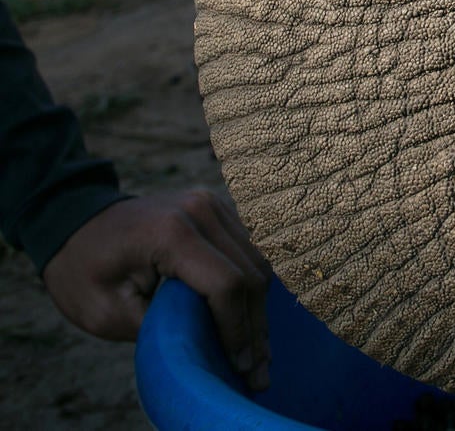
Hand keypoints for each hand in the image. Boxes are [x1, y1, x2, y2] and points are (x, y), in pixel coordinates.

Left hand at [41, 188, 271, 389]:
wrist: (74, 222)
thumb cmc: (84, 271)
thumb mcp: (107, 312)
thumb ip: (161, 326)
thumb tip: (208, 345)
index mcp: (171, 233)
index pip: (225, 284)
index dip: (237, 329)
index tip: (239, 365)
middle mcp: (201, 211)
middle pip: (250, 274)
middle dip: (255, 326)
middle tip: (257, 370)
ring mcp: (212, 205)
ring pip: (258, 262)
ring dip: (260, 308)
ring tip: (258, 349)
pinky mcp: (218, 209)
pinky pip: (249, 250)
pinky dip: (253, 286)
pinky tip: (250, 317)